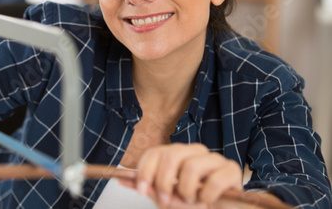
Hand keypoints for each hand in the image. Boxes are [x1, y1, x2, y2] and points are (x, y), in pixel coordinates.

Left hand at [122, 143, 242, 207]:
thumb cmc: (195, 204)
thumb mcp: (167, 199)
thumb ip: (149, 188)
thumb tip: (123, 180)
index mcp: (177, 154)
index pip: (155, 152)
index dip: (145, 170)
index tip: (141, 190)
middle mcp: (194, 152)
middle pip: (171, 156)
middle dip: (163, 182)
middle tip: (165, 200)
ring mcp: (214, 159)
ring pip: (191, 166)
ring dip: (187, 191)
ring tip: (191, 202)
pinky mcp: (231, 170)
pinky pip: (214, 180)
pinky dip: (206, 196)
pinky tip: (207, 202)